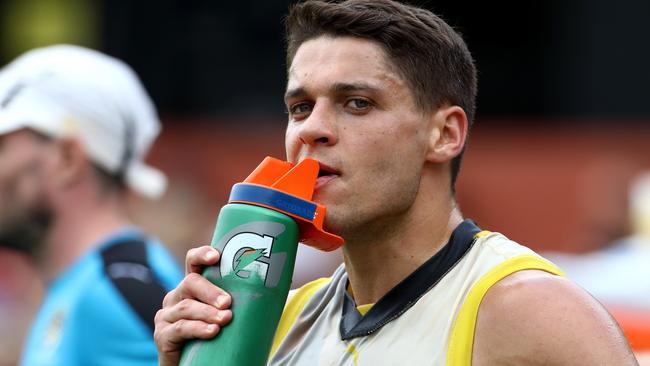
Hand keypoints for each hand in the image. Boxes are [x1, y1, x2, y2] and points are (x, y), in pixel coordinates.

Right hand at [154, 246, 232, 365]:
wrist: (194, 365)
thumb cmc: (214, 337)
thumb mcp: (222, 315)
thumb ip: (235, 302)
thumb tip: (275, 286)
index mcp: (192, 288)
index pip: (193, 262)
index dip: (202, 255)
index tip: (216, 256)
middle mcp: (176, 297)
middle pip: (190, 283)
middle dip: (211, 291)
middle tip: (228, 302)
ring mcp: (166, 316)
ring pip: (186, 307)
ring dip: (208, 312)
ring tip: (225, 319)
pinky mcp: (163, 335)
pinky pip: (180, 328)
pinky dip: (198, 329)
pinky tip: (212, 331)